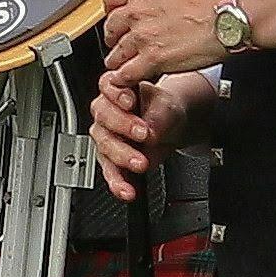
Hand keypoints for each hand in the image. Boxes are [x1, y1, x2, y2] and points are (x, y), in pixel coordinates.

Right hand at [89, 68, 192, 200]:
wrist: (171, 128)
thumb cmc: (163, 111)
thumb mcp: (166, 107)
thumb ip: (155, 116)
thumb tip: (150, 132)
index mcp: (117, 89)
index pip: (108, 87)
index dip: (117, 95)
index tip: (131, 103)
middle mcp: (106, 112)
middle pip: (104, 117)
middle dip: (123, 127)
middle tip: (143, 134)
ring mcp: (106, 136)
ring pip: (105, 146)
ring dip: (122, 156)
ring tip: (141, 163)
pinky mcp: (110, 159)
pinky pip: (110, 172)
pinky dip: (118, 183)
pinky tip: (127, 190)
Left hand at [101, 0, 236, 85]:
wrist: (227, 18)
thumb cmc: (211, 0)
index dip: (111, 10)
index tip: (115, 16)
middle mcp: (137, 11)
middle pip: (109, 28)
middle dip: (115, 37)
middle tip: (122, 43)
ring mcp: (142, 37)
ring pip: (115, 53)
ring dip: (120, 60)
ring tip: (126, 63)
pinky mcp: (151, 59)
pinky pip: (126, 73)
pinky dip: (126, 78)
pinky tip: (130, 78)